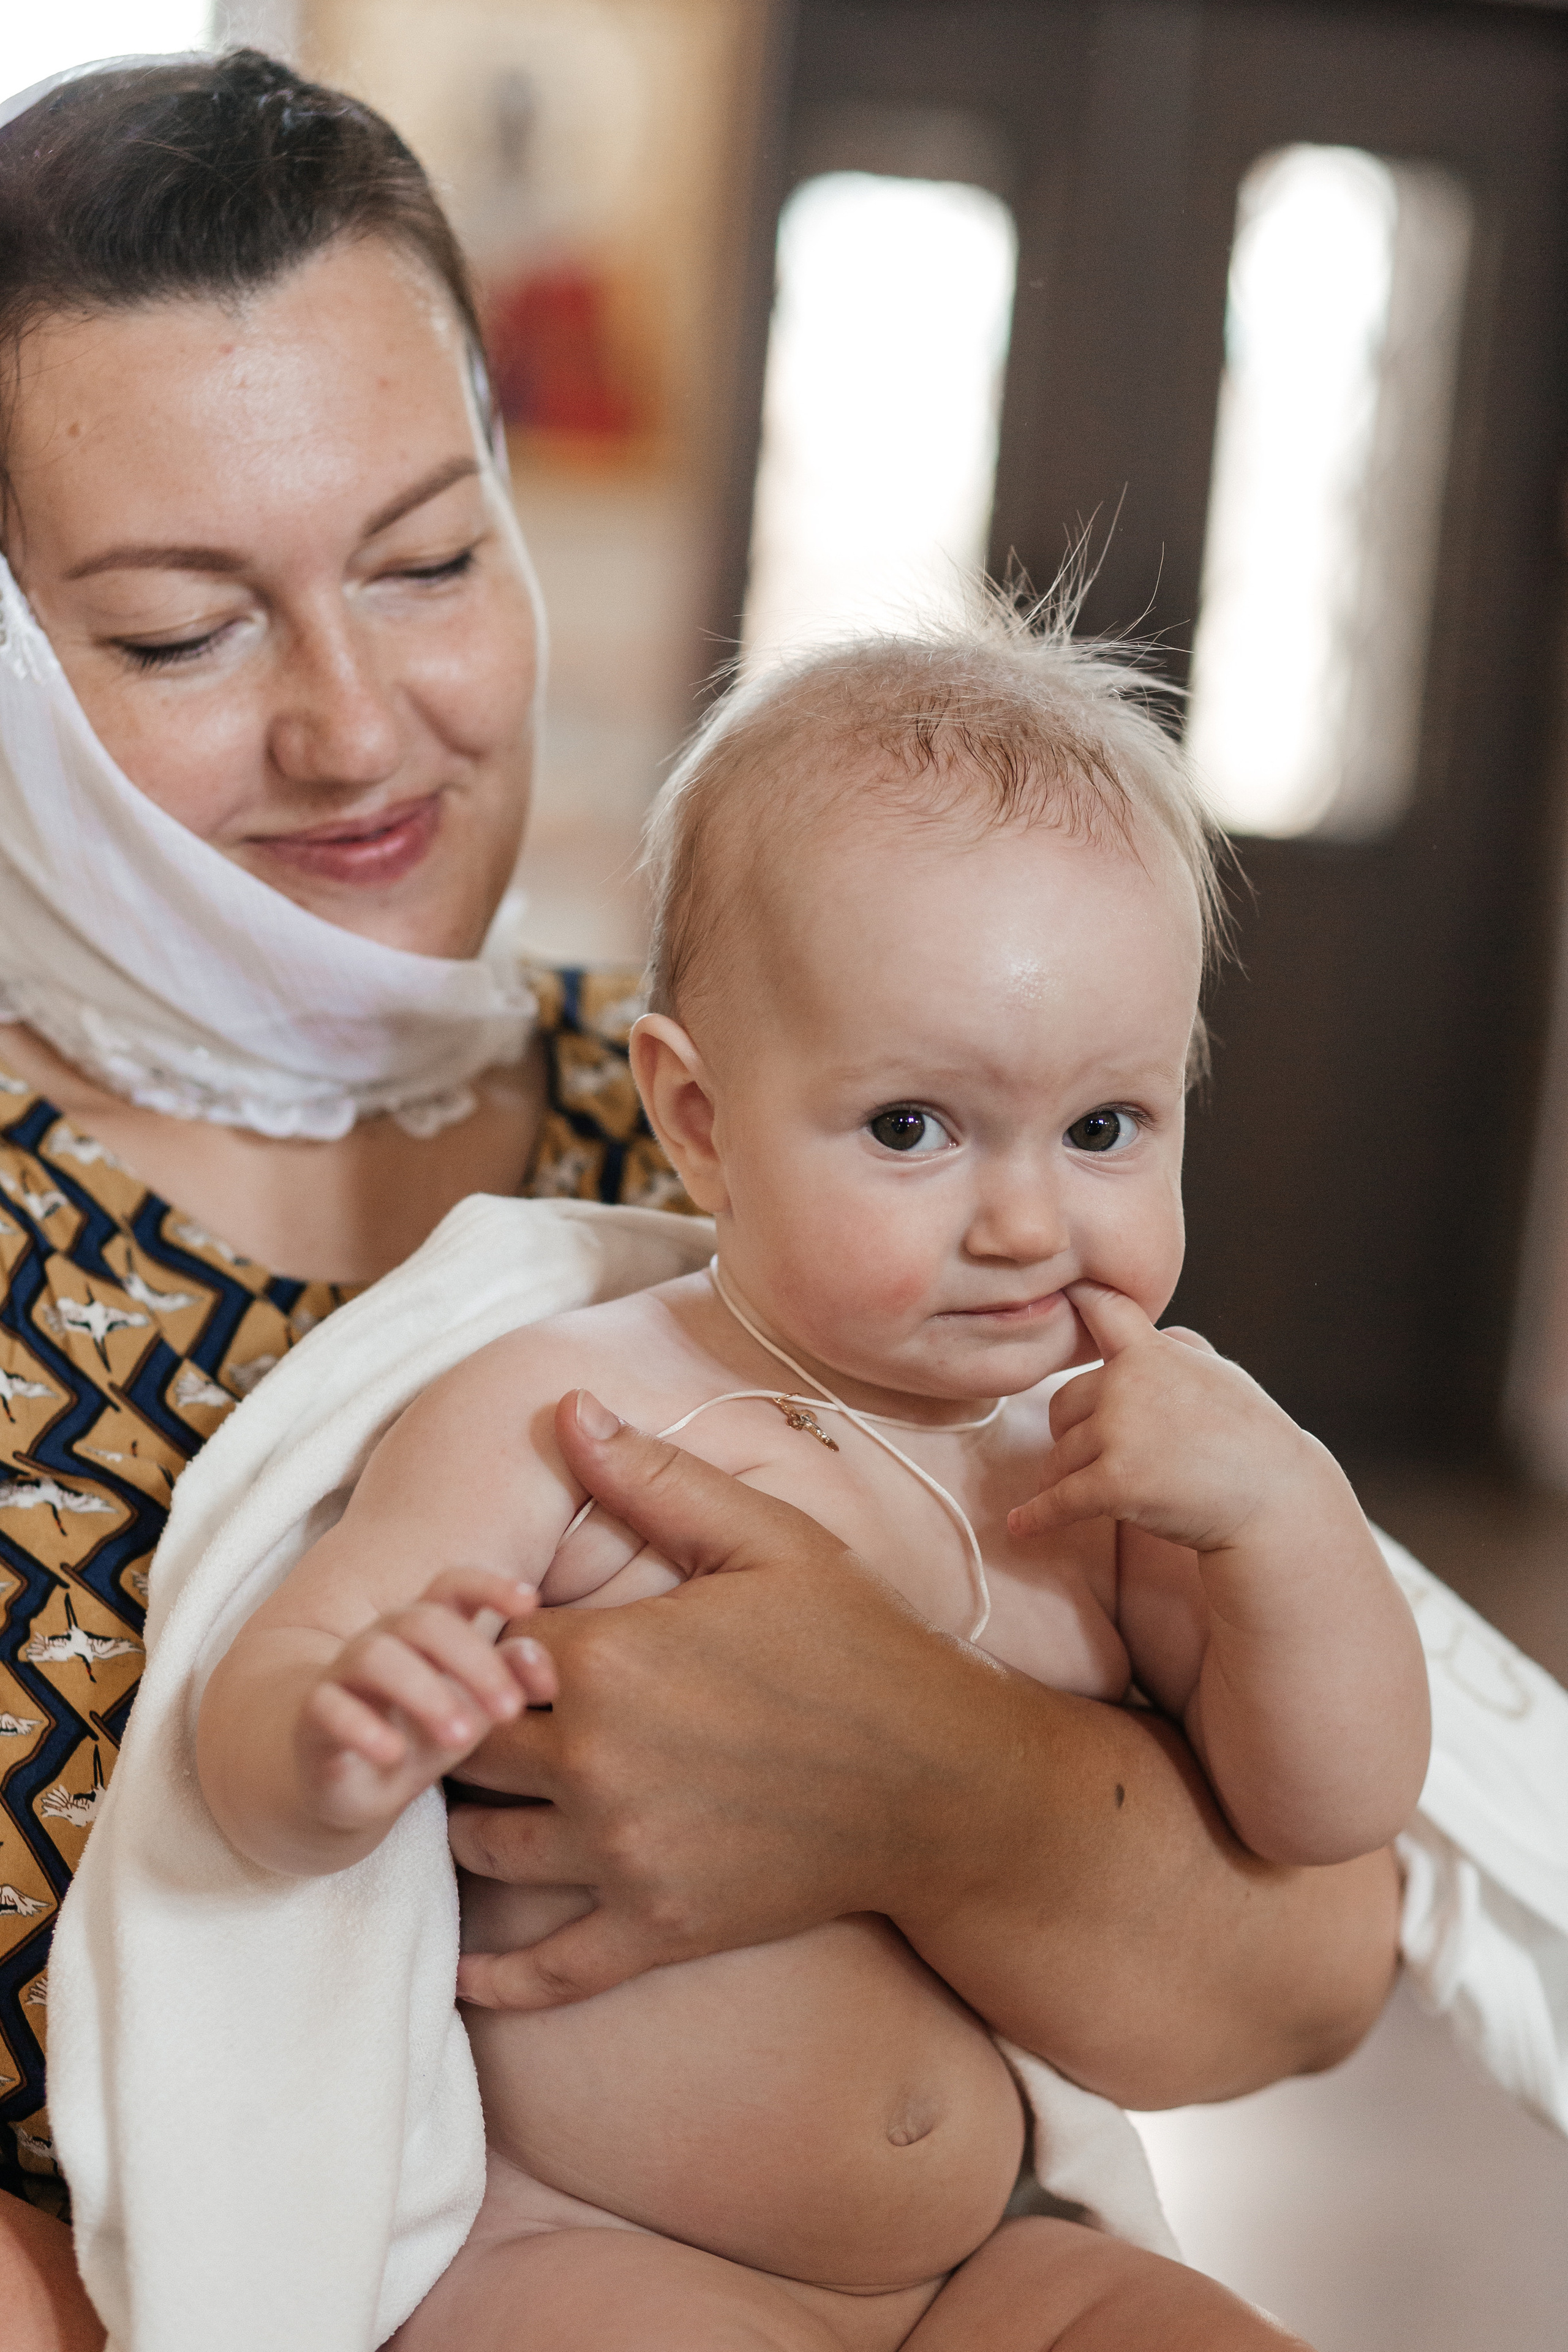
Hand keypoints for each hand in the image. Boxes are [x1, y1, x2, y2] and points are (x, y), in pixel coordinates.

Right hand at [297, 1567, 556, 1834]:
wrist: (339, 1785)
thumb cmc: (418, 1734)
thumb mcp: (472, 1713)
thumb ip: (509, 1683)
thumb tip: (546, 1671)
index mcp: (426, 1629)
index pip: (453, 1585)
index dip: (490, 1585)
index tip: (531, 1603)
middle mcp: (383, 1640)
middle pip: (424, 1621)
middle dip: (473, 1662)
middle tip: (510, 1710)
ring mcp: (342, 1674)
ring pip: (375, 1656)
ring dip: (424, 1692)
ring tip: (462, 1737)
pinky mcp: (312, 1718)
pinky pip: (327, 1707)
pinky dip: (361, 1726)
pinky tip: (392, 1754)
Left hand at [450, 1390, 1007, 2011]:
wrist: (945, 1783)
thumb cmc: (859, 1646)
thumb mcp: (766, 1540)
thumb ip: (654, 1478)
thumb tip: (566, 1408)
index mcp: (611, 1658)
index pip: (485, 1642)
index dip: (484, 1630)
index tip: (506, 1627)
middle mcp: (597, 1762)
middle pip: (467, 1741)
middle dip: (464, 1719)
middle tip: (475, 1706)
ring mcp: (623, 1856)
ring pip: (482, 1844)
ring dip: (471, 1817)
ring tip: (483, 1791)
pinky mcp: (656, 1929)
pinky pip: (546, 1970)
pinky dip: (494, 1973)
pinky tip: (461, 1962)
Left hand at [1008, 1280, 1318, 1552]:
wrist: (1275, 1501)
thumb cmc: (1251, 1438)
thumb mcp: (1221, 1376)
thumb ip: (1181, 1350)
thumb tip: (1160, 1332)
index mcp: (1152, 1353)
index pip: (1103, 1309)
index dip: (1076, 1299)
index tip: (1055, 1292)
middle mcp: (1128, 1385)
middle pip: (1061, 1405)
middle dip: (1072, 1434)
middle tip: (1101, 1456)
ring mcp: (1119, 1433)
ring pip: (1061, 1458)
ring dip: (1071, 1479)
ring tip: (1103, 1494)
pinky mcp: (1115, 1483)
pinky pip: (1058, 1501)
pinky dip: (1036, 1517)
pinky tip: (1021, 1526)